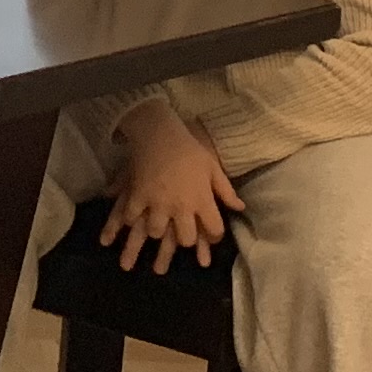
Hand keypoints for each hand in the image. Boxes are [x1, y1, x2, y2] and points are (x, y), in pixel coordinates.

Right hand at [98, 105, 244, 271]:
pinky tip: (133, 217)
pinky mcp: (137, 196)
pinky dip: (130, 219)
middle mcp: (180, 207)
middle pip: (185, 239)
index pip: (214, 230)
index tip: (212, 234)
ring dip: (158, 230)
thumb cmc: (189, 149)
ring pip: (156, 233)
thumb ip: (226, 190)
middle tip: (182, 231)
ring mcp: (156, 203)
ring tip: (158, 225)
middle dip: (185, 239)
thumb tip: (241, 207)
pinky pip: (131, 217)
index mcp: (201, 199)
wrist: (159, 132)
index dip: (215, 236)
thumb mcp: (213, 167)